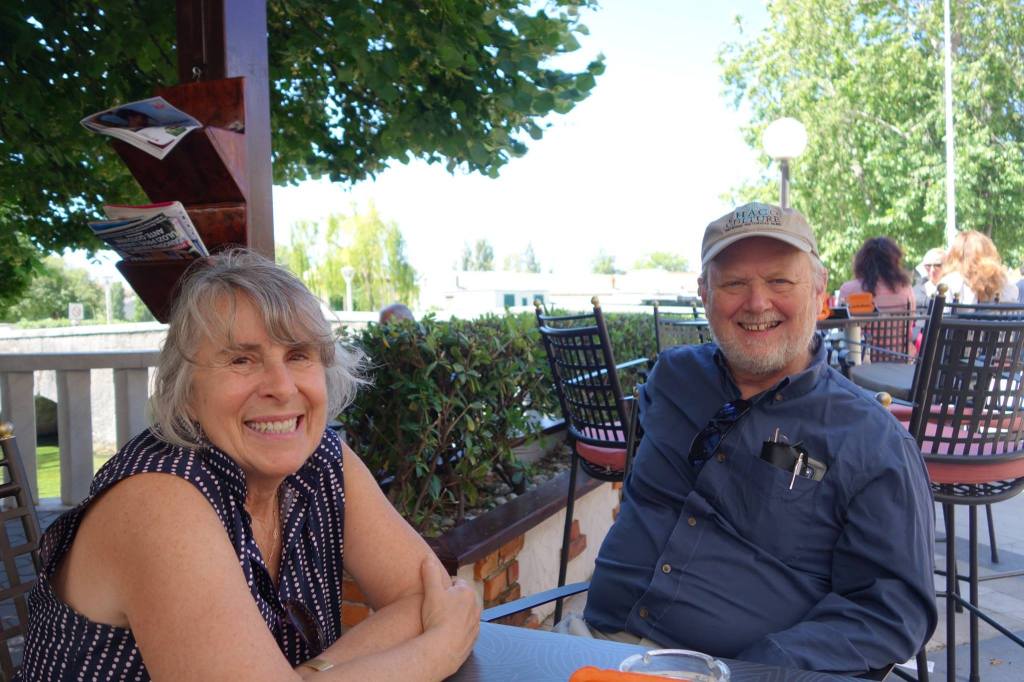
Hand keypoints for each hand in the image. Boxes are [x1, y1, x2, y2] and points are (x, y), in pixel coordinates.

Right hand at [419, 556, 479, 673]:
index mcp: (468, 592)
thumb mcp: (431, 591)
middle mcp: (476, 607)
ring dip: (455, 616)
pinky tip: (446, 634)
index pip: (456, 583)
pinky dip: (457, 630)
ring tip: (440, 622)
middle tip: (436, 608)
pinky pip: (465, 630)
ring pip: (464, 615)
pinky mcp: (473, 639)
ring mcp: (476, 624)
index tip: (435, 595)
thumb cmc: (437, 618)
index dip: (443, 588)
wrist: (443, 650)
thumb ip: (430, 573)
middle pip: (461, 599)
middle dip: (450, 601)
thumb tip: (428, 558)